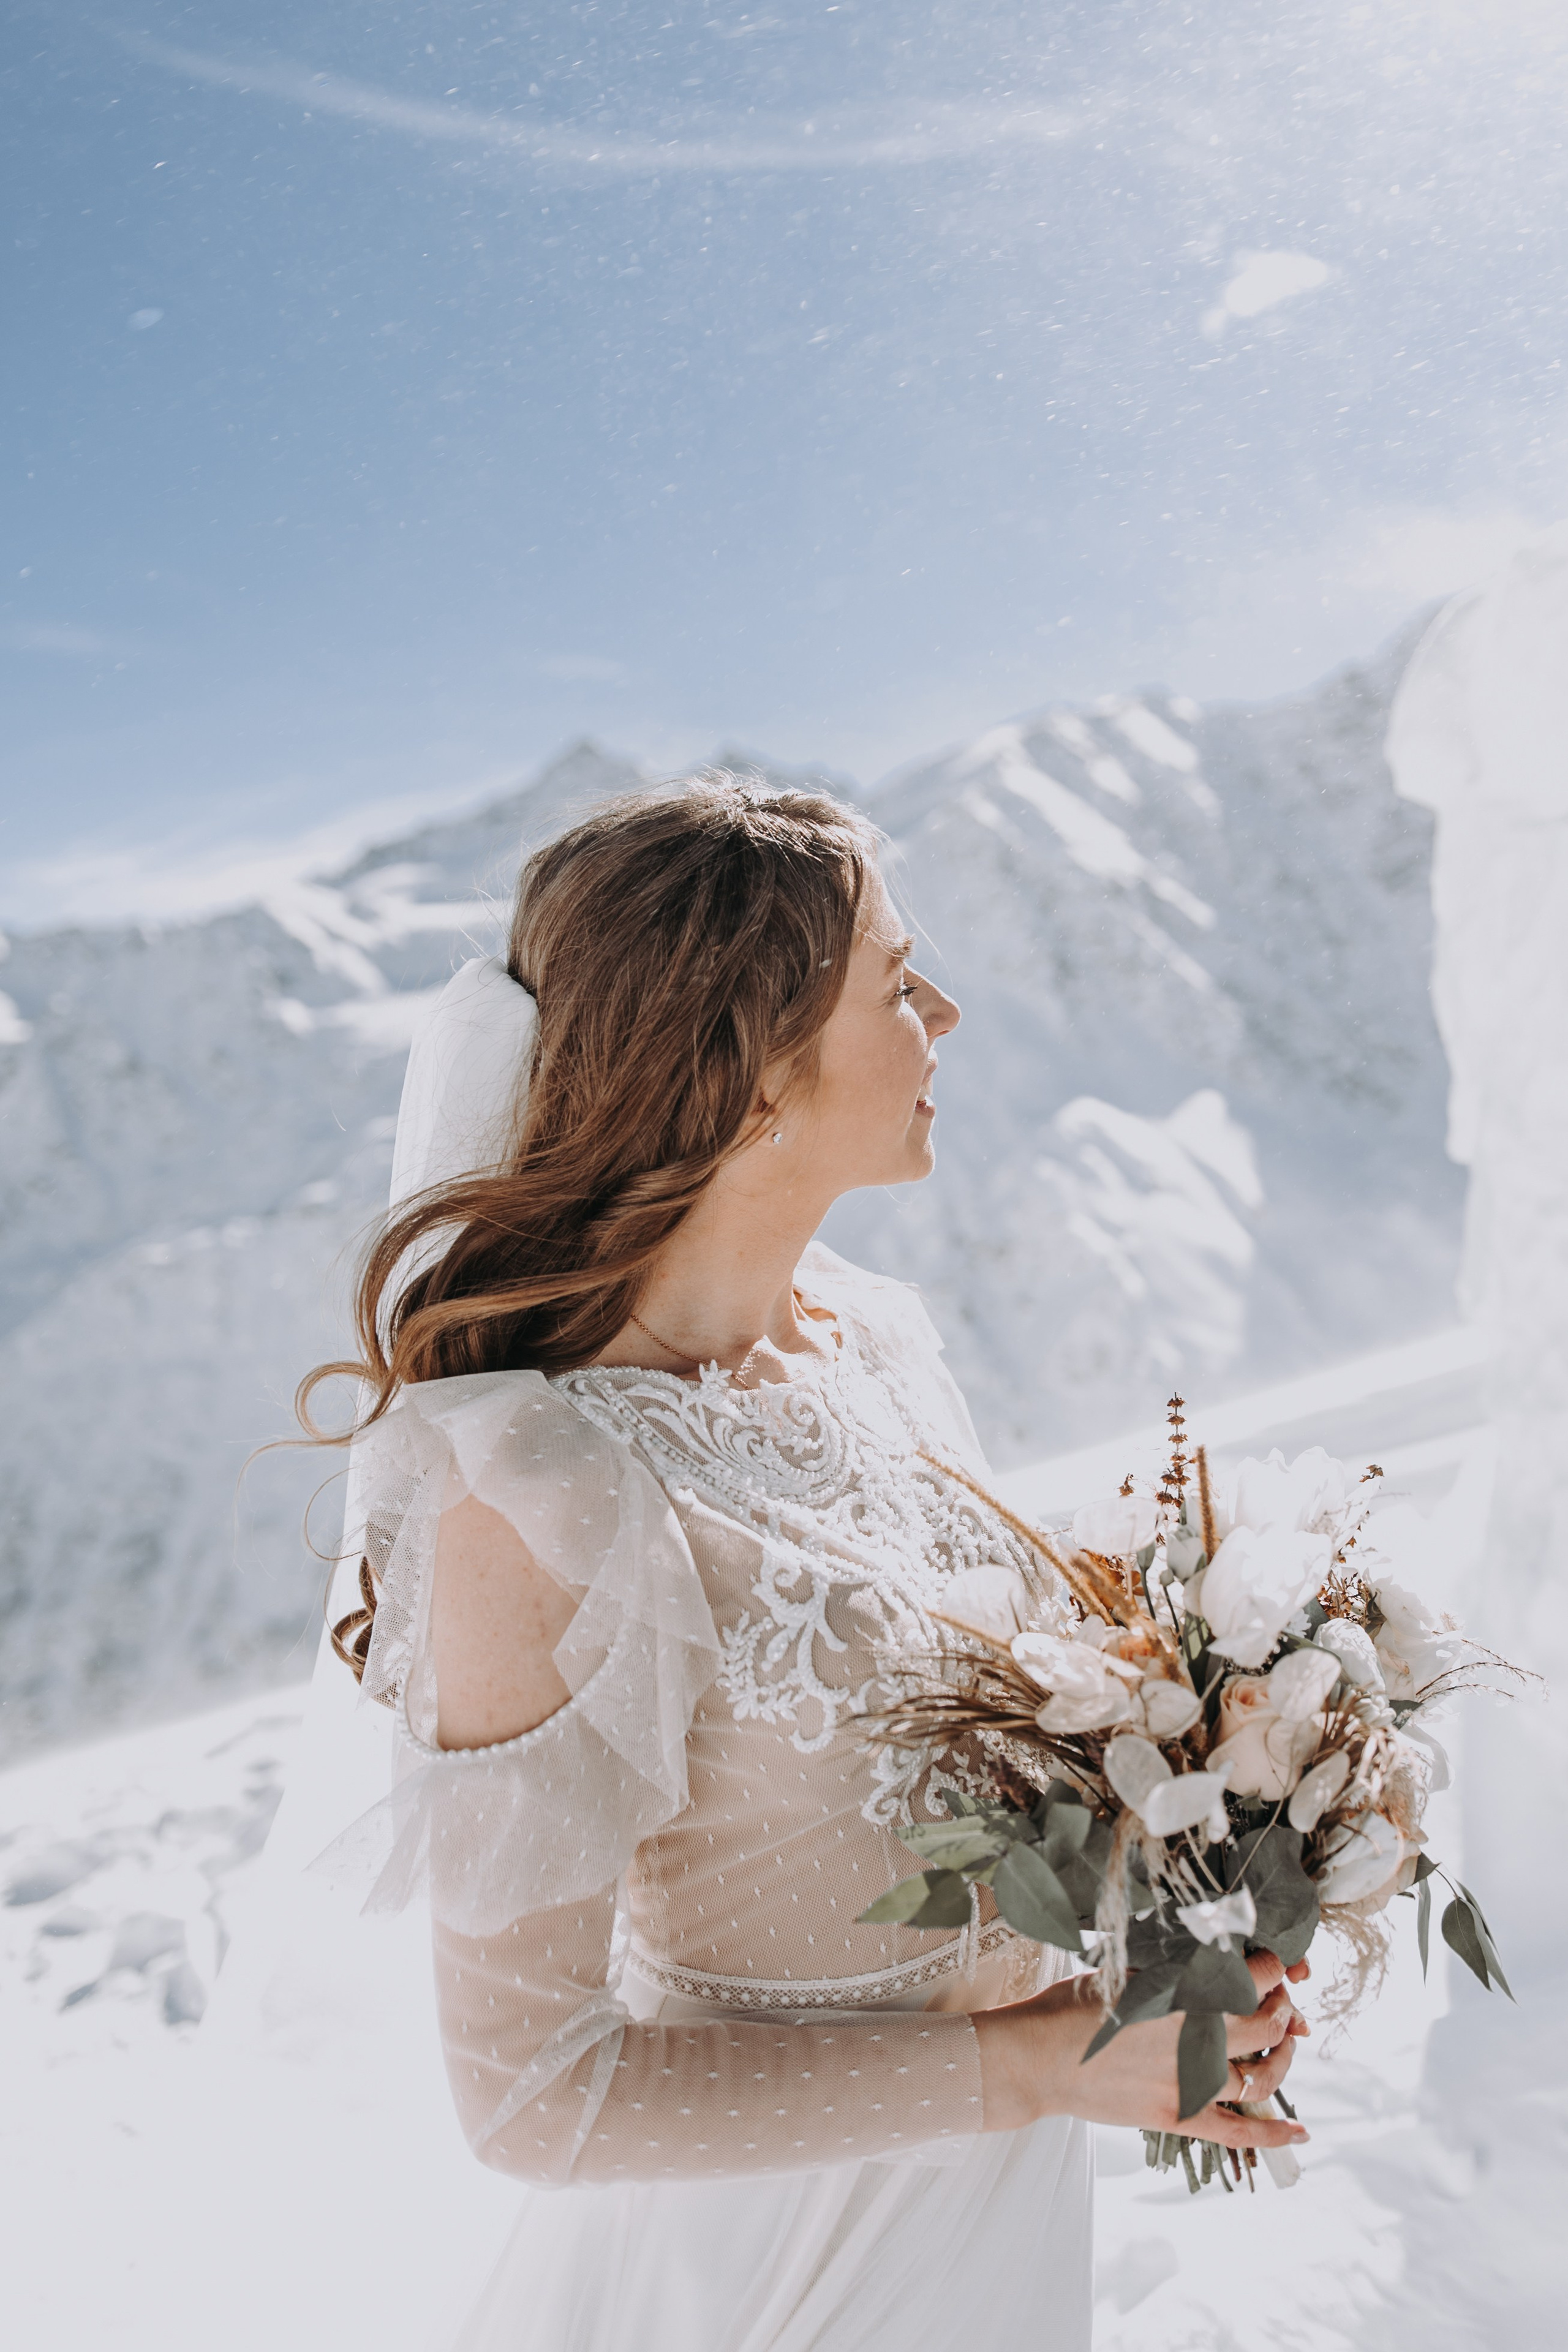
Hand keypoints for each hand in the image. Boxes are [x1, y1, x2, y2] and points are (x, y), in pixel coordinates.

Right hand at [974, 1950, 1310, 2150]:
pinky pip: (1237, 2132)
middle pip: (1268, 2024)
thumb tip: (1214, 1963)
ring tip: (1287, 2046)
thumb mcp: (1126, 1972)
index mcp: (1183, 1992)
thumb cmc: (1073, 2008)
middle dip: (1283, 2010)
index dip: (1274, 1968)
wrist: (1037, 2059)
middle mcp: (1195, 2035)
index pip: (1254, 1976)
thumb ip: (1172, 1969)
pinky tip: (1299, 2133)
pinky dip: (1272, 2135)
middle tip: (1280, 2004)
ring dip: (1283, 2059)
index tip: (1274, 1965)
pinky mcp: (1178, 2116)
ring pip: (1261, 2075)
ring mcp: (1189, 2081)